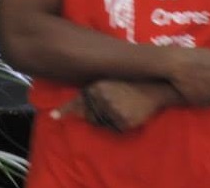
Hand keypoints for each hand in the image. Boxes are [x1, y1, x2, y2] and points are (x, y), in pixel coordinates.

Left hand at [51, 80, 177, 132]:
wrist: (154, 87)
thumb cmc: (128, 82)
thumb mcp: (106, 81)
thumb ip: (92, 92)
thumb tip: (76, 108)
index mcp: (96, 88)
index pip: (78, 101)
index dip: (65, 110)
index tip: (54, 116)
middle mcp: (103, 100)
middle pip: (89, 117)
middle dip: (93, 115)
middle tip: (110, 106)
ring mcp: (114, 111)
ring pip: (101, 124)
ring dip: (106, 120)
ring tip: (120, 107)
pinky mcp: (125, 121)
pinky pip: (115, 128)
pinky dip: (119, 124)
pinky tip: (128, 113)